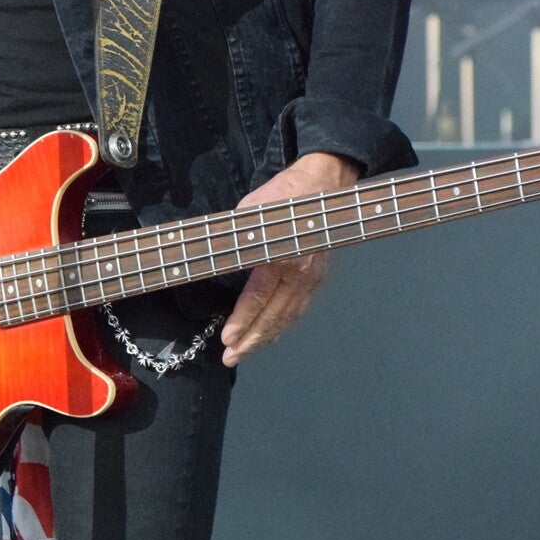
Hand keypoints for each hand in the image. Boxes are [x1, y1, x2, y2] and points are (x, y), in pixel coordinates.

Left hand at [219, 152, 358, 367]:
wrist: (325, 182)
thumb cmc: (285, 192)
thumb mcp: (252, 208)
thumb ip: (236, 235)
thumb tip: (215, 252)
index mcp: (283, 256)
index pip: (260, 296)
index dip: (243, 320)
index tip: (228, 339)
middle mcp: (301, 272)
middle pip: (274, 315)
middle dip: (251, 340)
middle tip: (231, 357)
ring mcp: (312, 277)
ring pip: (288, 316)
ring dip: (265, 337)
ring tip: (244, 352)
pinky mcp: (317, 277)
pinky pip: (298, 308)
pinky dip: (282, 325)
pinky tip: (270, 334)